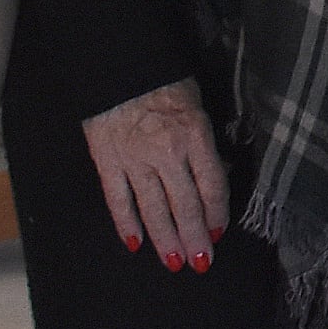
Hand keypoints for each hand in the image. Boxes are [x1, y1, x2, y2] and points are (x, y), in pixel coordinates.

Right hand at [80, 80, 227, 270]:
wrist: (120, 65)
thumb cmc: (165, 83)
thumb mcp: (197, 107)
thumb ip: (205, 144)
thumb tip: (216, 177)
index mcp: (195, 136)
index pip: (212, 185)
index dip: (217, 213)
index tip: (219, 234)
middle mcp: (167, 152)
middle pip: (185, 204)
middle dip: (195, 237)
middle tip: (201, 262)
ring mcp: (135, 159)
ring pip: (153, 208)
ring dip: (165, 239)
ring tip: (174, 262)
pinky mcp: (108, 162)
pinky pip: (118, 200)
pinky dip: (126, 224)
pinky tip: (135, 244)